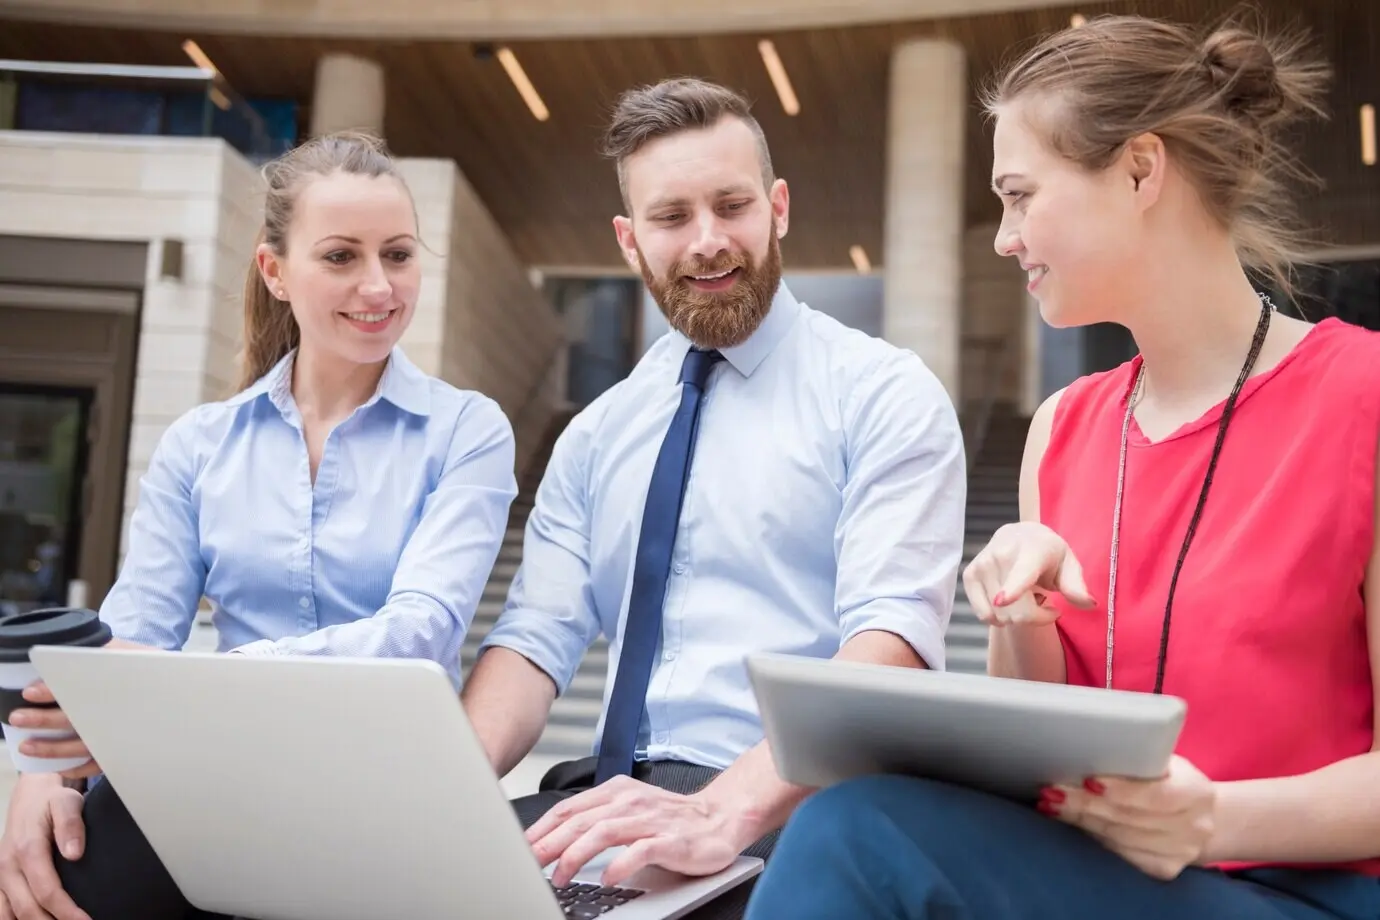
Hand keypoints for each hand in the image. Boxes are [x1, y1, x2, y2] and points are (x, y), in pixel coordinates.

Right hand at [0, 774, 89, 919]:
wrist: (30, 794)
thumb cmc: (52, 800)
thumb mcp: (67, 802)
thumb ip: (71, 825)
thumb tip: (74, 853)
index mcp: (27, 850)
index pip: (47, 891)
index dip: (66, 911)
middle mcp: (7, 866)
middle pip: (27, 910)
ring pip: (10, 915)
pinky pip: (1, 909)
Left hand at [11, 638, 157, 780]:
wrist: (177, 683)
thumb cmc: (146, 665)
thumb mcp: (127, 650)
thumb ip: (102, 652)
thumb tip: (63, 657)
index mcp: (120, 684)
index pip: (83, 686)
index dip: (55, 690)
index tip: (31, 692)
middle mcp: (121, 712)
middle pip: (78, 718)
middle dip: (45, 720)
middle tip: (18, 718)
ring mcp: (123, 733)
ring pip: (83, 745)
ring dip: (52, 748)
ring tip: (26, 745)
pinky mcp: (124, 748)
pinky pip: (99, 764)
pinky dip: (77, 768)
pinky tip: (56, 766)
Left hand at [526, 776, 745, 888]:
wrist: (719, 818)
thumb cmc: (671, 818)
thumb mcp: (628, 809)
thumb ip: (596, 819)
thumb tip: (554, 840)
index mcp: (616, 791)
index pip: (568, 809)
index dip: (540, 830)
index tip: (520, 849)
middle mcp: (629, 801)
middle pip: (579, 821)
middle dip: (548, 845)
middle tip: (528, 865)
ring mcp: (649, 819)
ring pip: (602, 833)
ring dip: (575, 856)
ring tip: (560, 876)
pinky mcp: (670, 839)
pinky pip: (639, 851)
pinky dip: (620, 864)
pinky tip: (607, 877)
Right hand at [962, 522, 1095, 626]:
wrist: (1018, 535)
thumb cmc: (1048, 553)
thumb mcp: (1069, 564)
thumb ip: (1076, 586)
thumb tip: (1089, 604)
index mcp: (1032, 549)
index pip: (1021, 572)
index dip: (1013, 588)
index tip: (1003, 600)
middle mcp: (1001, 554)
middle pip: (1015, 608)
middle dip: (1034, 618)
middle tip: (1045, 605)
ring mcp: (982, 565)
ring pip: (1000, 615)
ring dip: (1017, 617)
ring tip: (1026, 599)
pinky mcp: (969, 575)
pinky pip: (984, 614)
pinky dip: (999, 617)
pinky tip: (1008, 602)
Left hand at [1040, 755, 1215, 879]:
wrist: (1198, 815)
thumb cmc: (1170, 779)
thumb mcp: (1165, 762)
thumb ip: (1139, 759)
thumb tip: (1087, 750)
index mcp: (1197, 793)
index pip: (1157, 794)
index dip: (1121, 790)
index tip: (1088, 781)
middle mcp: (1194, 827)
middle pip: (1129, 818)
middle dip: (1085, 804)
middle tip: (1052, 793)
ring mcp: (1180, 852)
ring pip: (1119, 838)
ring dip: (1080, 821)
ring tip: (1051, 806)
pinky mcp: (1163, 869)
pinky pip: (1119, 854)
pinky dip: (1092, 837)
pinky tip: (1071, 824)